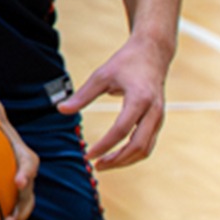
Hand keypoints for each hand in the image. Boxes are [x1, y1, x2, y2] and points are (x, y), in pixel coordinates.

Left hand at [58, 38, 168, 169]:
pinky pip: (148, 144)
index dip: (105, 145)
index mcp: (139, 99)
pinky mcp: (158, 120)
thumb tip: (60, 110)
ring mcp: (159, 117)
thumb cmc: (126, 62)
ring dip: (125, 161)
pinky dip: (132, 154)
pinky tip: (116, 156)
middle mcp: (153, 111)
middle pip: (138, 146)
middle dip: (117, 160)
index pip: (121, 130)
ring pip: (146, 149)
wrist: (153, 52)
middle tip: (96, 166)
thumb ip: (82, 95)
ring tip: (104, 164)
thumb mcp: (101, 75)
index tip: (88, 155)